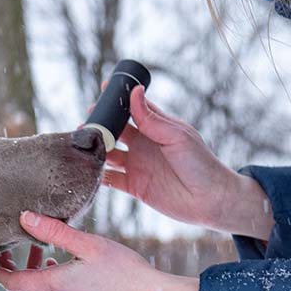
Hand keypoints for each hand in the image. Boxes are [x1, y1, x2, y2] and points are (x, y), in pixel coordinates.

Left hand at [0, 211, 198, 290]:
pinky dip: (51, 285)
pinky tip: (65, 268)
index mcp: (55, 286)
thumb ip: (54, 230)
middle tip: (8, 252)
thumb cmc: (124, 269)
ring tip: (42, 253)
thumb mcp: (88, 243)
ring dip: (34, 277)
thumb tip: (23, 217)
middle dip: (12, 272)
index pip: (12, 283)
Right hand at [101, 85, 272, 240]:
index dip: (117, 101)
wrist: (210, 200)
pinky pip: (111, 179)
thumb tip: (134, 92)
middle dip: (99, 125)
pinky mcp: (135, 187)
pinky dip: (98, 175)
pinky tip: (86, 170)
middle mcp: (144, 144)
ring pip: (108, 154)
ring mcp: (138, 165)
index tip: (103, 90)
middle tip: (86, 122)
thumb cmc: (200, 164)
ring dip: (95, 149)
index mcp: (156, 127)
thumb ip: (152, 119)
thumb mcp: (177, 136)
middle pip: (115, 130)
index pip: (132, 109)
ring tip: (80, 144)